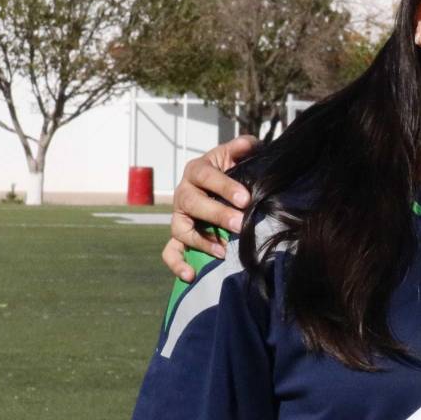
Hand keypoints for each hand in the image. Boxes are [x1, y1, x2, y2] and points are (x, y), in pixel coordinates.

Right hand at [163, 136, 258, 279]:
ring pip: (181, 229)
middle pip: (193, 204)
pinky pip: (170, 251)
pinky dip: (177, 264)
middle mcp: (184, 193)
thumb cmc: (229, 170)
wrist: (218, 186)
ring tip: (223, 251)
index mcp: (197, 171)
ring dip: (200, 241)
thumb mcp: (234, 156)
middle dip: (217, 215)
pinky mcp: (179, 235)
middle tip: (240, 224)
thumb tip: (250, 143)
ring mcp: (179, 216)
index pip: (208, 177)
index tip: (245, 199)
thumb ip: (242, 148)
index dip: (225, 187)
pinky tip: (190, 275)